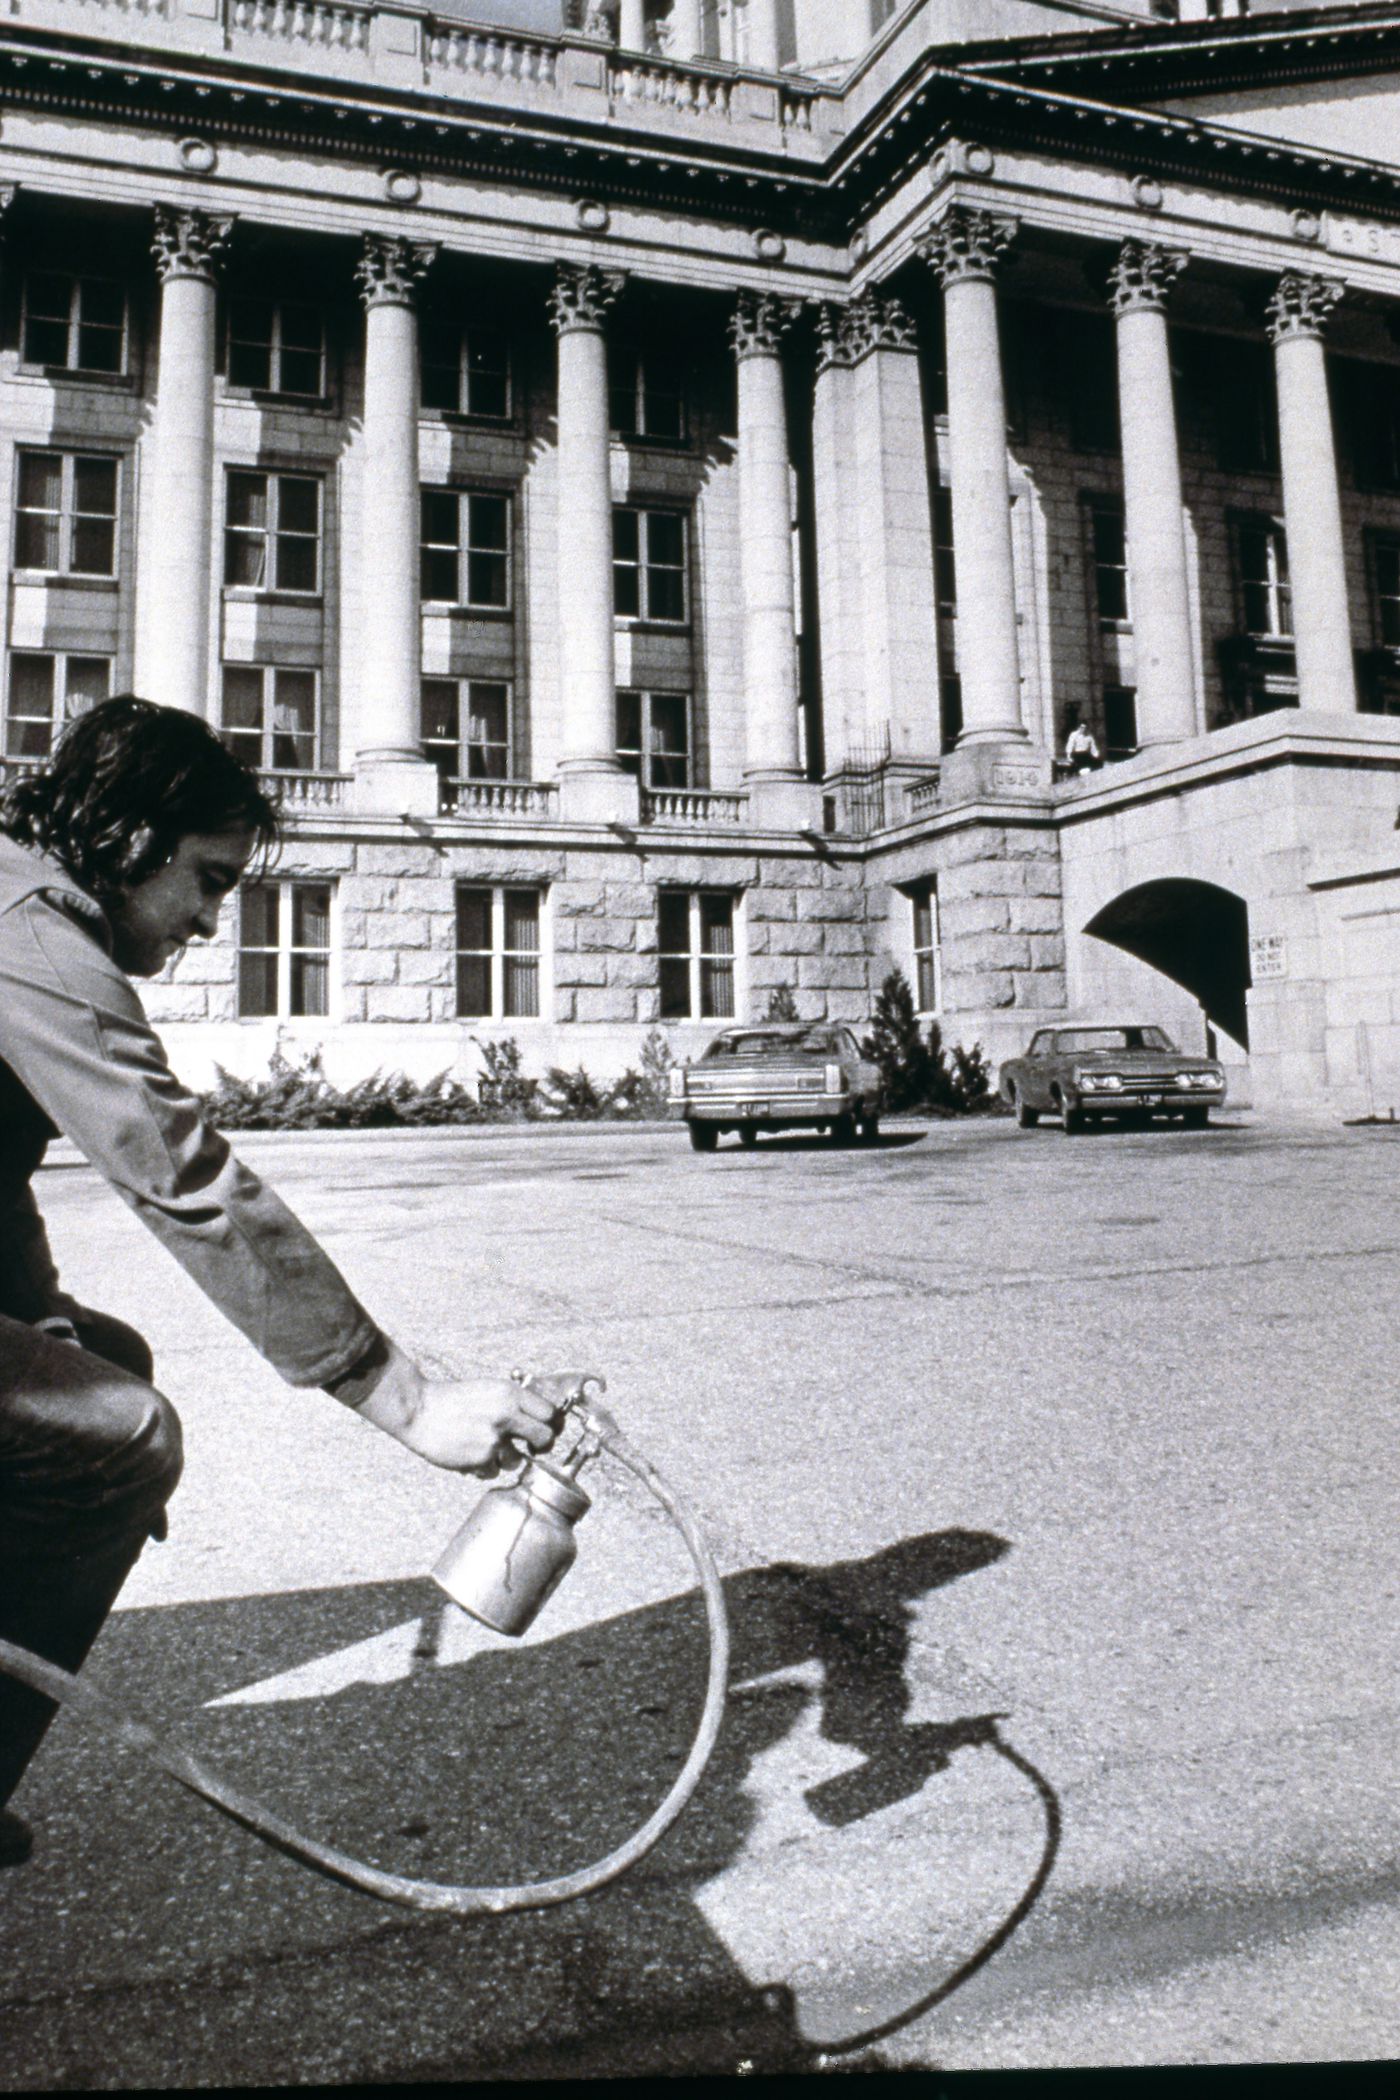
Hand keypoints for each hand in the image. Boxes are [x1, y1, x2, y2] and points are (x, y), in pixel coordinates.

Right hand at [398, 1375, 561, 1475]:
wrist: (419, 1410)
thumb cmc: (454, 1400)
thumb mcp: (490, 1389)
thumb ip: (515, 1402)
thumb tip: (541, 1419)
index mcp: (510, 1394)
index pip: (551, 1413)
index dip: (553, 1425)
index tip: (548, 1430)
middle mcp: (506, 1416)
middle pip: (546, 1439)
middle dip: (541, 1446)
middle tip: (532, 1447)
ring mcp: (493, 1439)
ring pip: (517, 1461)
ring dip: (504, 1459)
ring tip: (484, 1446)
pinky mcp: (480, 1459)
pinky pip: (494, 1471)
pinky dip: (484, 1467)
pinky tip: (470, 1453)